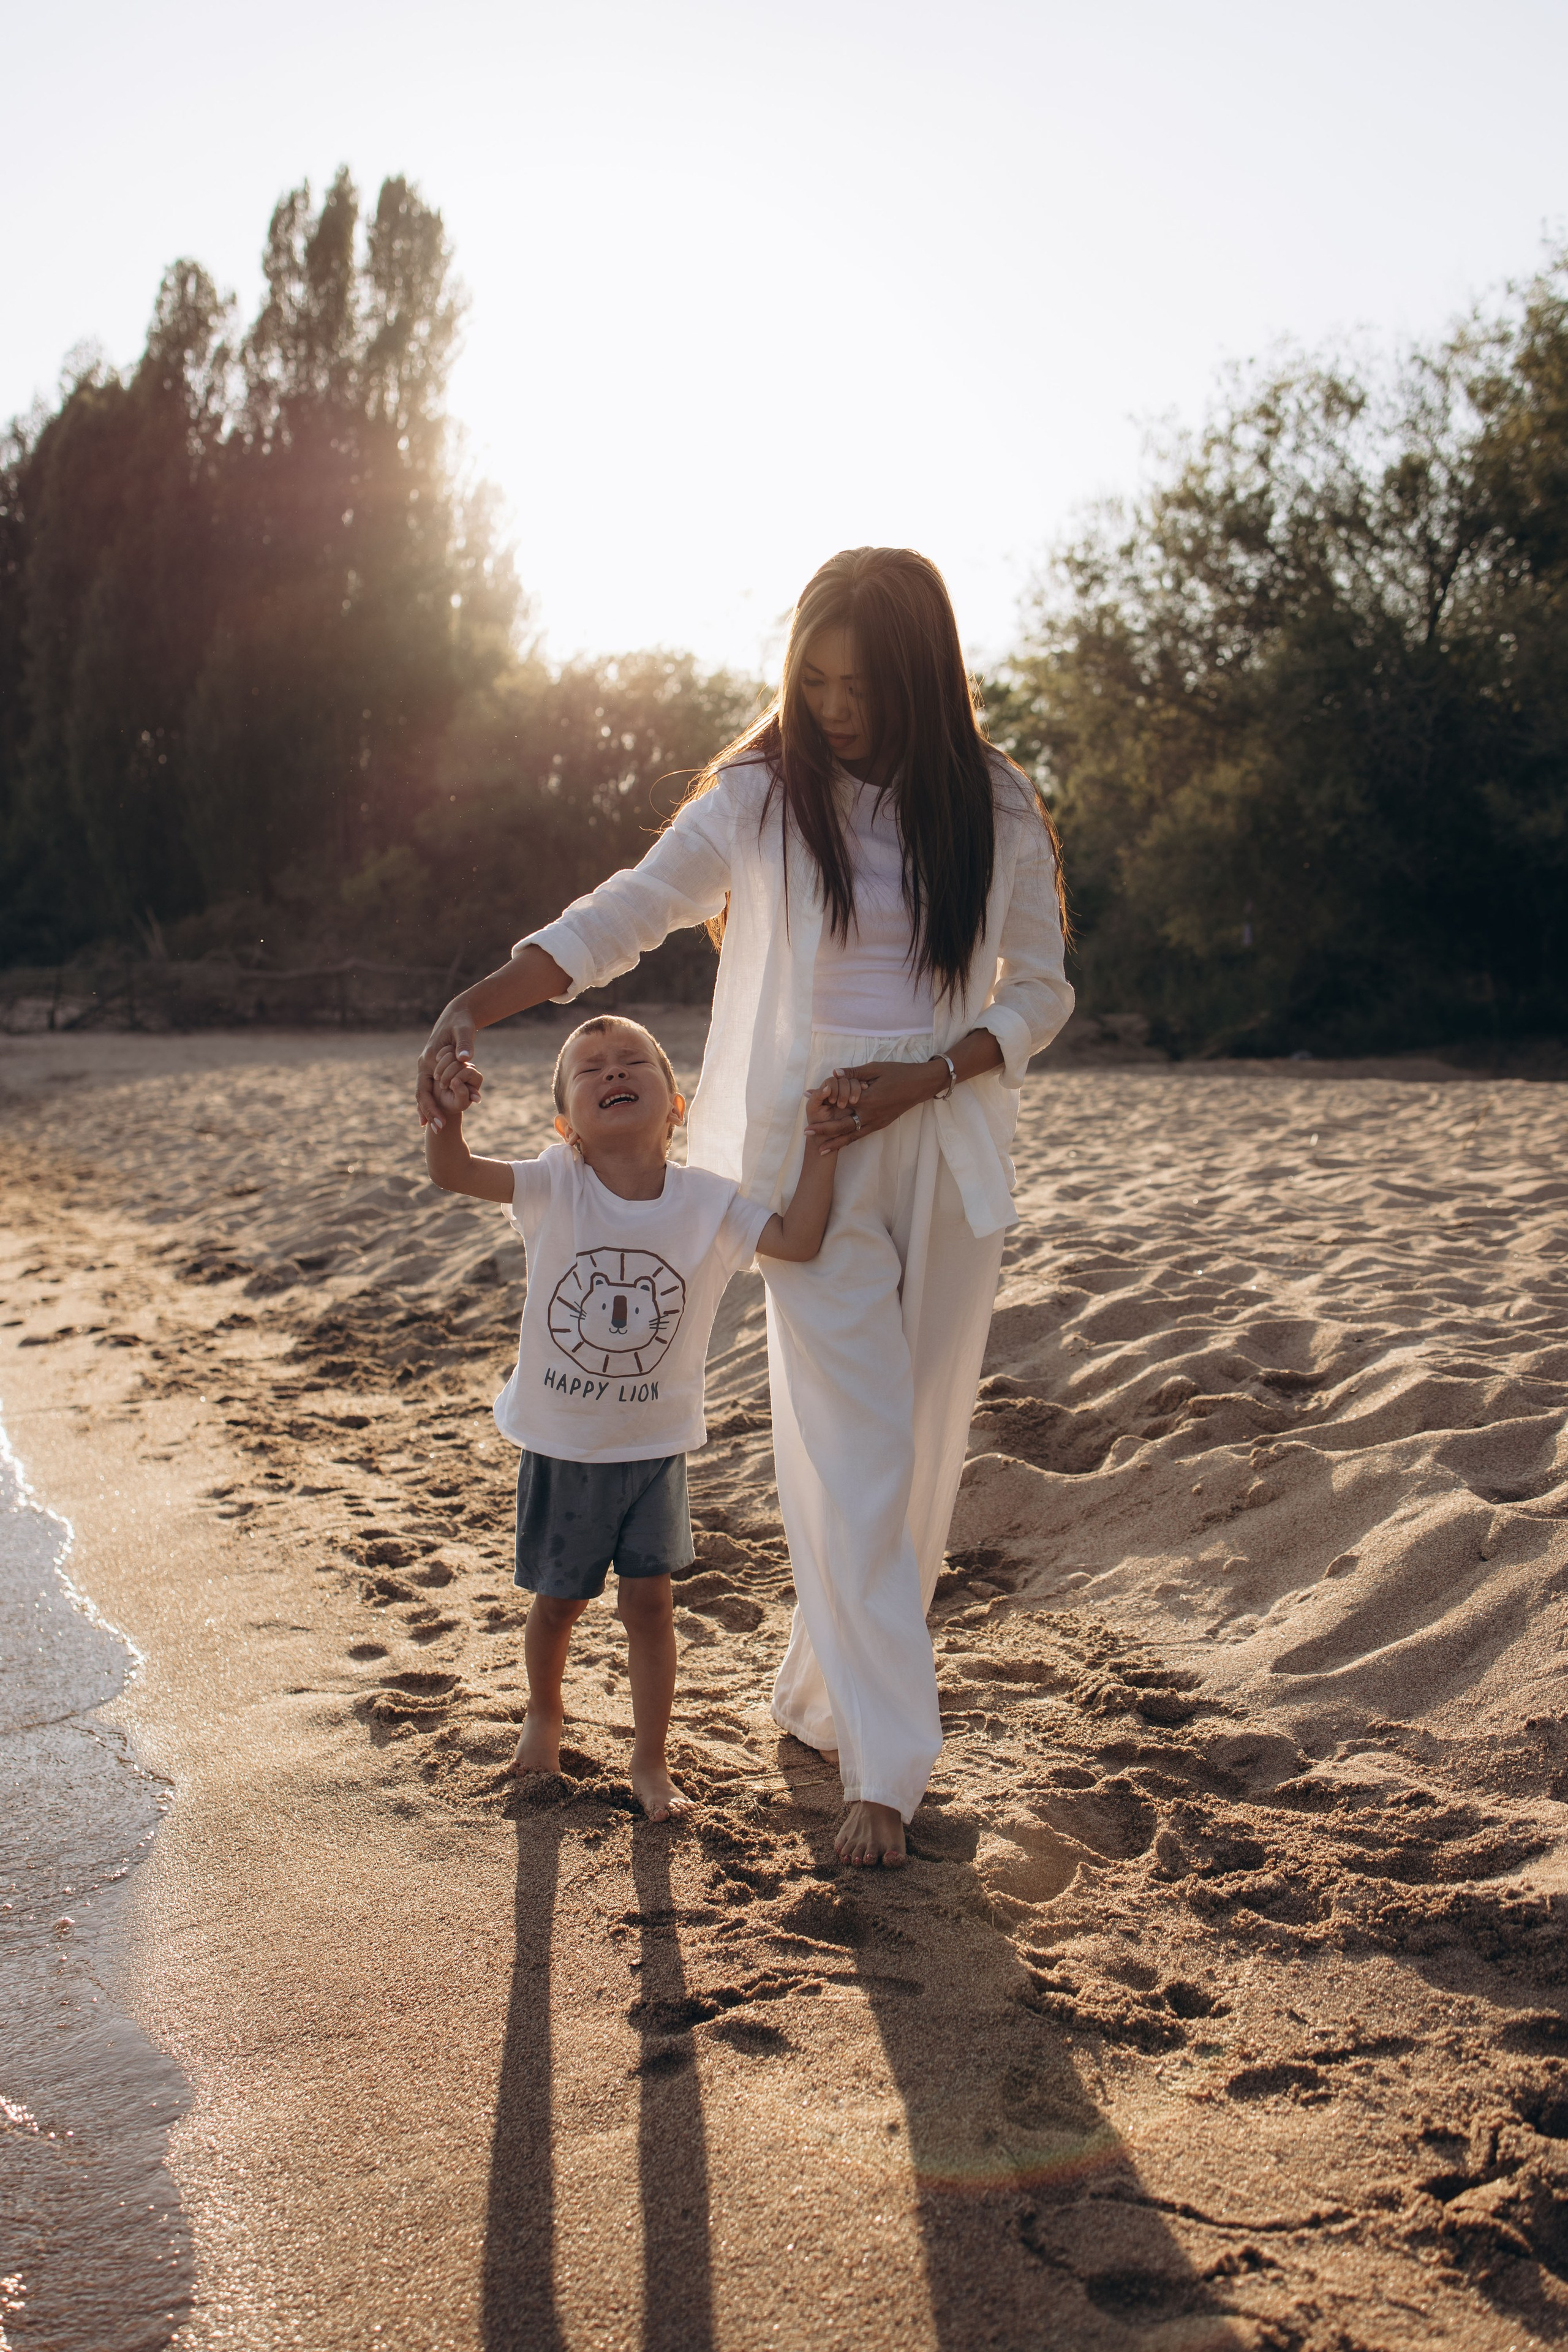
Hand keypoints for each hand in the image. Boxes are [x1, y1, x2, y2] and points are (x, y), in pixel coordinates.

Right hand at [418, 999, 481, 1129]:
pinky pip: (429, 1087)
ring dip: (428, 1110)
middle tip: (438, 1130)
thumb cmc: (462, 1022)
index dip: (432, 1107)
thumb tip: (466, 1059)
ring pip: (423, 1093)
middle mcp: (424, 1064)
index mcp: (429, 1059)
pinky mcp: (433, 1067)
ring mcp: (427, 1066)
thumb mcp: (465, 1032)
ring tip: (434, 1129)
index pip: (426, 1089)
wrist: (457, 1014)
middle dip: (428, 1113)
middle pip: (422, 1094)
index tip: (442, 1122)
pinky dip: (430, 1101)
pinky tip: (432, 1116)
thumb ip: (465, 1045)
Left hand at [803, 1059, 943, 1152]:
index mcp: (868, 1098)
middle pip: (843, 1126)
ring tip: (821, 1149)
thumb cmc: (899, 1072)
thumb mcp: (875, 1068)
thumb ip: (854, 1072)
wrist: (920, 1084)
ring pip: (852, 1135)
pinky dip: (850, 1140)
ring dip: (836, 1142)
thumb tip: (834, 1073)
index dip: (823, 1100)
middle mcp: (871, 1114)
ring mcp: (877, 1121)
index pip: (840, 1101)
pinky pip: (862, 1135)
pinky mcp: (881, 1124)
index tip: (808, 1097)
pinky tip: (840, 1144)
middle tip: (807, 1132)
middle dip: (824, 1130)